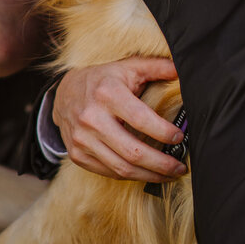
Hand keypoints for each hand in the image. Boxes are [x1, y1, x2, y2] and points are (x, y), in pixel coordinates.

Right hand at [51, 58, 184, 181]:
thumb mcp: (127, 67)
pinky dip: (131, 176)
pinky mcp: (77, 155)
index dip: (163, 132)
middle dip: (162, 164)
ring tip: (169, 175)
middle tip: (180, 167)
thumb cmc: (103, 80)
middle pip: (133, 151)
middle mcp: (92, 118)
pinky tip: (146, 173)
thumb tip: (181, 68)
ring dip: (150, 176)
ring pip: (122, 168)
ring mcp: (82, 139)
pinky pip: (109, 173)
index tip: (179, 137)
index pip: (141, 119)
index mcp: (107, 93)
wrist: (63, 93)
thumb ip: (156, 67)